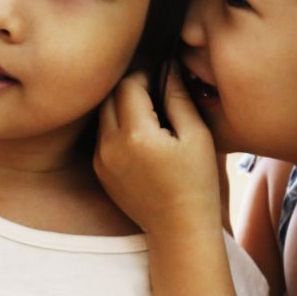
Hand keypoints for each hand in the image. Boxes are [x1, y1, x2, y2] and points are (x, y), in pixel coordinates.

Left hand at [94, 68, 221, 240]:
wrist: (178, 227)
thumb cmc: (196, 182)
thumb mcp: (197, 136)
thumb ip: (179, 98)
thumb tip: (169, 68)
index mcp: (136, 134)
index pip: (128, 85)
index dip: (145, 76)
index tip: (161, 80)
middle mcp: (110, 145)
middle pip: (109, 97)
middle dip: (129, 89)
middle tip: (154, 95)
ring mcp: (100, 159)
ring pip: (102, 115)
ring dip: (121, 108)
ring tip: (148, 116)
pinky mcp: (99, 170)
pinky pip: (101, 137)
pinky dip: (116, 128)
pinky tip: (140, 138)